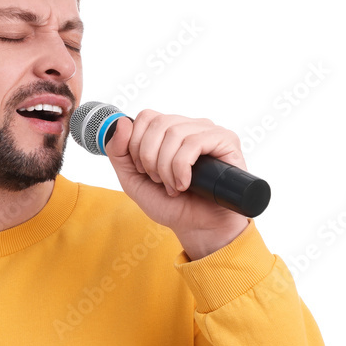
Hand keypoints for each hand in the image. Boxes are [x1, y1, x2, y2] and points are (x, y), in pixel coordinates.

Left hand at [105, 110, 248, 256]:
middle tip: (158, 181)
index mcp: (169, 131)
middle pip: (158, 123)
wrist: (197, 227)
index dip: (136, 144)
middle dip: (150, 158)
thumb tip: (122, 122)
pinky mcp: (226, 141)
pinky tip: (185, 184)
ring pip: (174, 133)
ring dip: (166, 167)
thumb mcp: (133, 180)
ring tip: (173, 186)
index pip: (146, 117)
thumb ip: (119, 153)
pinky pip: (194, 143)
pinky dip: (182, 167)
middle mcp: (189, 126)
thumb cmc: (170, 204)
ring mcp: (208, 132)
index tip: (143, 171)